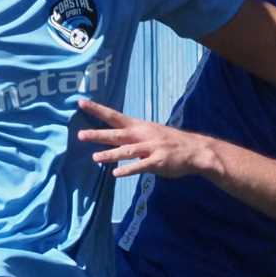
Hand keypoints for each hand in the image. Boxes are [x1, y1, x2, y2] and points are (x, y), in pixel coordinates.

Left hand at [76, 99, 215, 178]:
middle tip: (80, 135)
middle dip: (98, 134)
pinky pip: (140, 166)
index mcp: (138, 126)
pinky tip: (116, 174)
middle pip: (116, 133)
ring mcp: (150, 148)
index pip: (114, 116)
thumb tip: (112, 141)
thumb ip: (131, 138)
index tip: (81, 102)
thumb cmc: (170, 143)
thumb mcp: (150, 133)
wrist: (195, 150)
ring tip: (95, 158)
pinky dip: (128, 170)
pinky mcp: (158, 162)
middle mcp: (142, 135)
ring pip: (127, 150)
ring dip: (111, 154)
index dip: (97, 109)